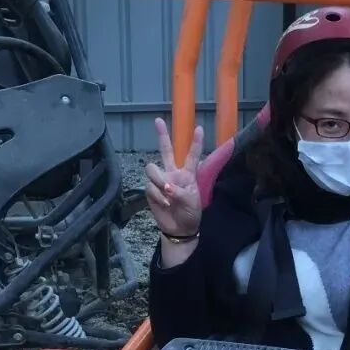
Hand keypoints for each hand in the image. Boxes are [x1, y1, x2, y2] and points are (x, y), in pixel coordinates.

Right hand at [145, 117, 202, 240]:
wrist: (179, 229)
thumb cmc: (190, 214)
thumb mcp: (191, 202)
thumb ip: (179, 192)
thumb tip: (166, 186)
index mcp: (188, 174)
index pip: (192, 155)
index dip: (195, 143)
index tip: (199, 128)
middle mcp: (173, 173)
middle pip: (166, 151)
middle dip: (162, 136)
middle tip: (158, 121)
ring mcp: (161, 181)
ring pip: (152, 169)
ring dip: (158, 180)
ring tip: (167, 193)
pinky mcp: (151, 190)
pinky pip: (150, 187)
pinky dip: (158, 196)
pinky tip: (165, 204)